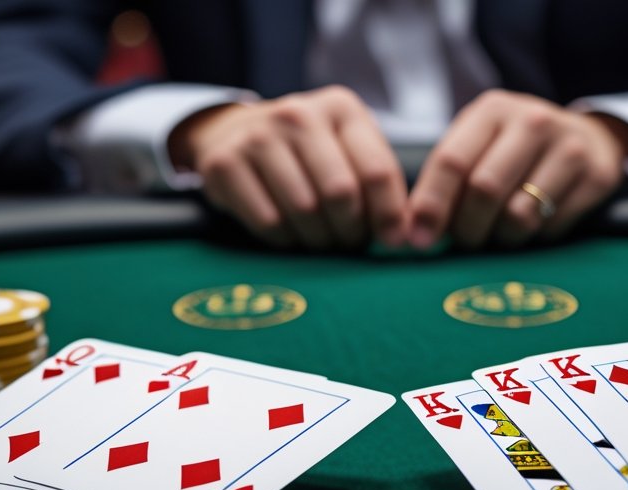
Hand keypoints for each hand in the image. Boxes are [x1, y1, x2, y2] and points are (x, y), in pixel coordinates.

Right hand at [170, 86, 406, 248]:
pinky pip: (269, 223)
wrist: (236, 134)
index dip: (389, 215)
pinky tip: (288, 232)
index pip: (376, 171)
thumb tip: (404, 235)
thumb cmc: (308, 154)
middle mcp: (298, 114)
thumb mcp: (348, 151)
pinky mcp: (224, 163)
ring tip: (320, 239)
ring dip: (318, 239)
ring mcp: (257, 136)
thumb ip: (379, 184)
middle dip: (349, 231)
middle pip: (340, 194)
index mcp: (340, 108)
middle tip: (346, 242)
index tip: (393, 242)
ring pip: (304, 211)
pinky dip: (285, 240)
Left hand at [405, 90, 627, 248]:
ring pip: (518, 215)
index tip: (419, 239)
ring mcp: (568, 147)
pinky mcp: (596, 176)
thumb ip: (446, 180)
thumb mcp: (480, 146)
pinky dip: (535, 237)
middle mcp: (532, 121)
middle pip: (484, 190)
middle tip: (466, 240)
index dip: (431, 204)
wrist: (588, 139)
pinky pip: (551, 228)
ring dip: (501, 237)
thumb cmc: (515, 151)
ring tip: (500, 230)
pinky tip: (536, 221)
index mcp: (492, 111)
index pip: (451, 161)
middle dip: (467, 228)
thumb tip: (415, 231)